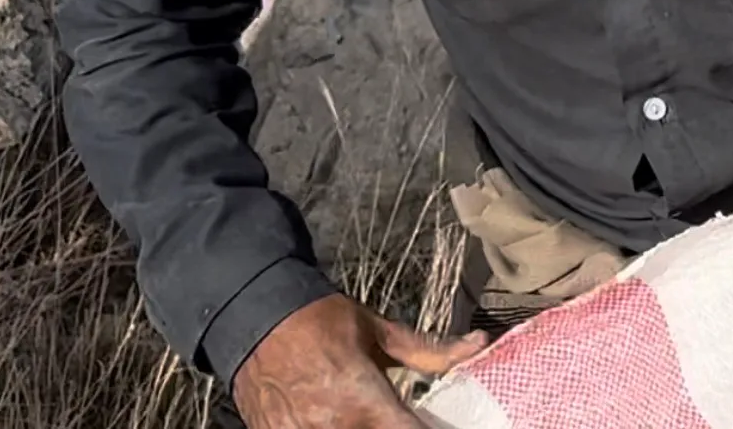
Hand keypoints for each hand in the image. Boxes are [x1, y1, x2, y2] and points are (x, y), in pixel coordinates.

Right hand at [233, 294, 487, 427]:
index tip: (442, 425)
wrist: (253, 316)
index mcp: (365, 402)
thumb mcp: (377, 331)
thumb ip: (430, 350)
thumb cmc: (320, 319)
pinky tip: (340, 419)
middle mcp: (337, 428)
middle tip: (398, 418)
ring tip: (371, 417)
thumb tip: (479, 343)